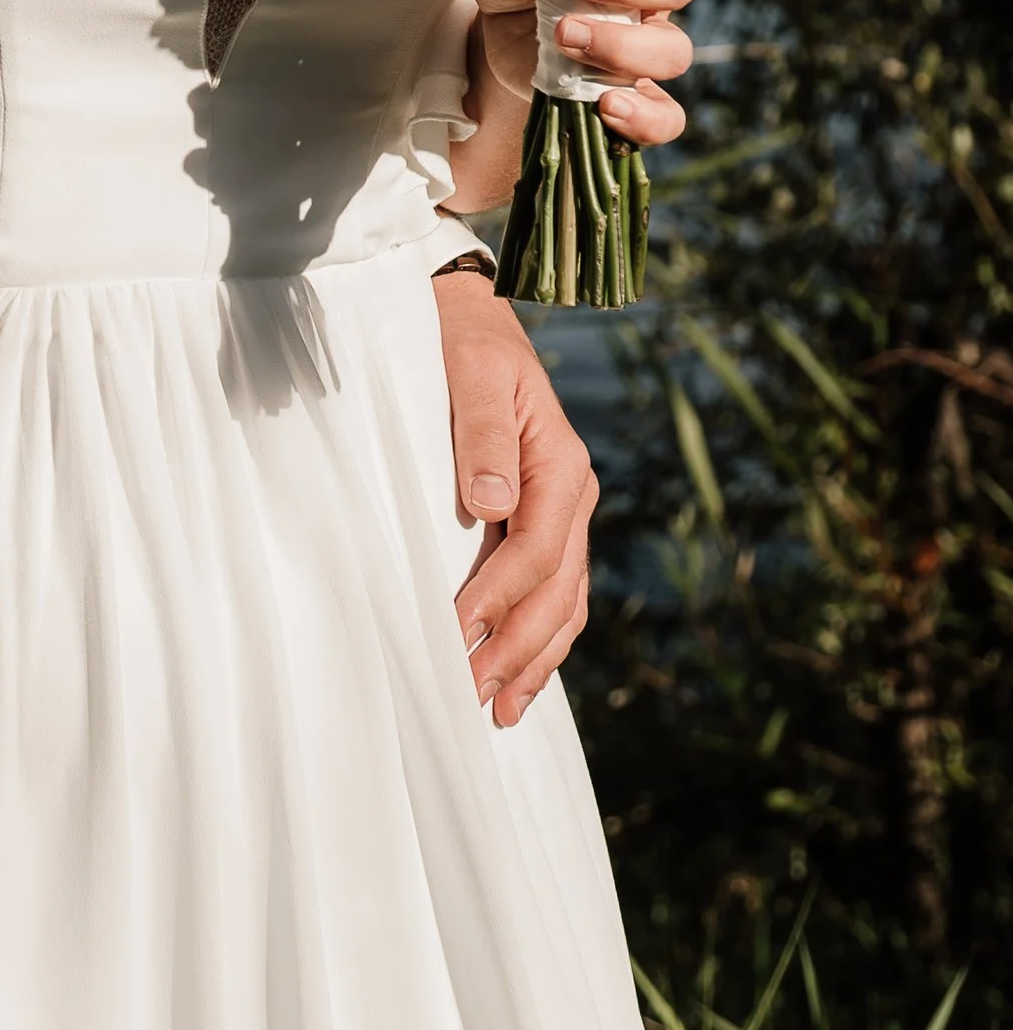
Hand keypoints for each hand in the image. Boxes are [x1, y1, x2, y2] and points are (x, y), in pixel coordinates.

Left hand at [432, 263, 596, 724]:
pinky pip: (554, 593)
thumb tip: (492, 503)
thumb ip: (483, 435)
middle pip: (557, 591)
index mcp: (560, 465)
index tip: (456, 635)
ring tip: (500, 712)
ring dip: (535, 661)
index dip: (497, 598)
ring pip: (563, 604)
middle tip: (471, 696)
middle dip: (517, 649)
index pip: (535, 549)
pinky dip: (540, 641)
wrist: (474, 317)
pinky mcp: (544, 524)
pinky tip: (518, 677)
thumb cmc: (465, 342)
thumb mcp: (473, 372)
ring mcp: (564, 514)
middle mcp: (572, 496)